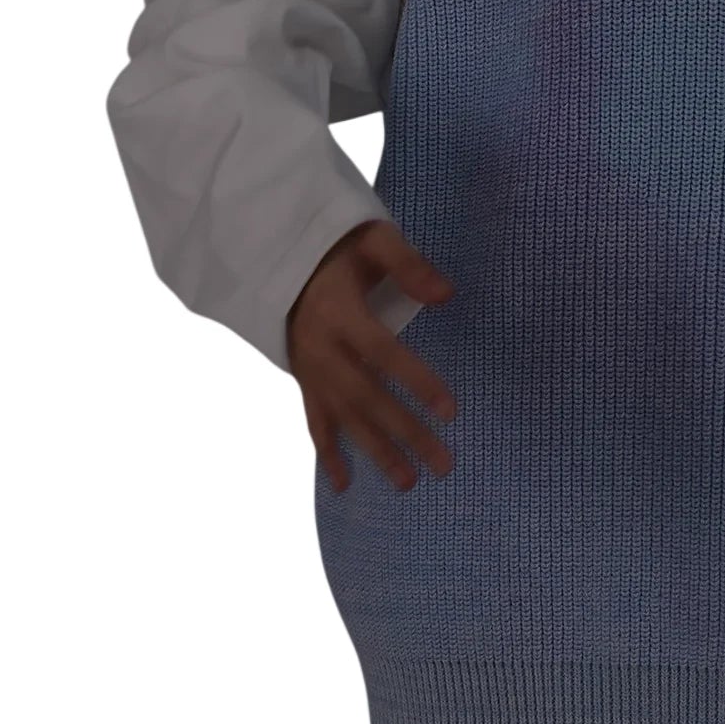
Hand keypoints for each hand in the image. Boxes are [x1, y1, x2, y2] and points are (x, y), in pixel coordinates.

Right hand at [287, 218, 457, 492]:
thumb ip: (407, 265)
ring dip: (375, 452)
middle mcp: (320, 349)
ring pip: (343, 417)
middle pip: (366, 397)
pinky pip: (314, 421)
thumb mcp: (371, 239)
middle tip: (442, 464)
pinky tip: (343, 485)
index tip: (450, 411)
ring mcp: (309, 369)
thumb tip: (446, 294)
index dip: (415, 381)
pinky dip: (327, 454)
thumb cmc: (334, 247)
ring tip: (408, 483)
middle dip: (405, 433)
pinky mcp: (303, 380)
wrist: (274, 255)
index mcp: (339, 312)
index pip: (382, 353)